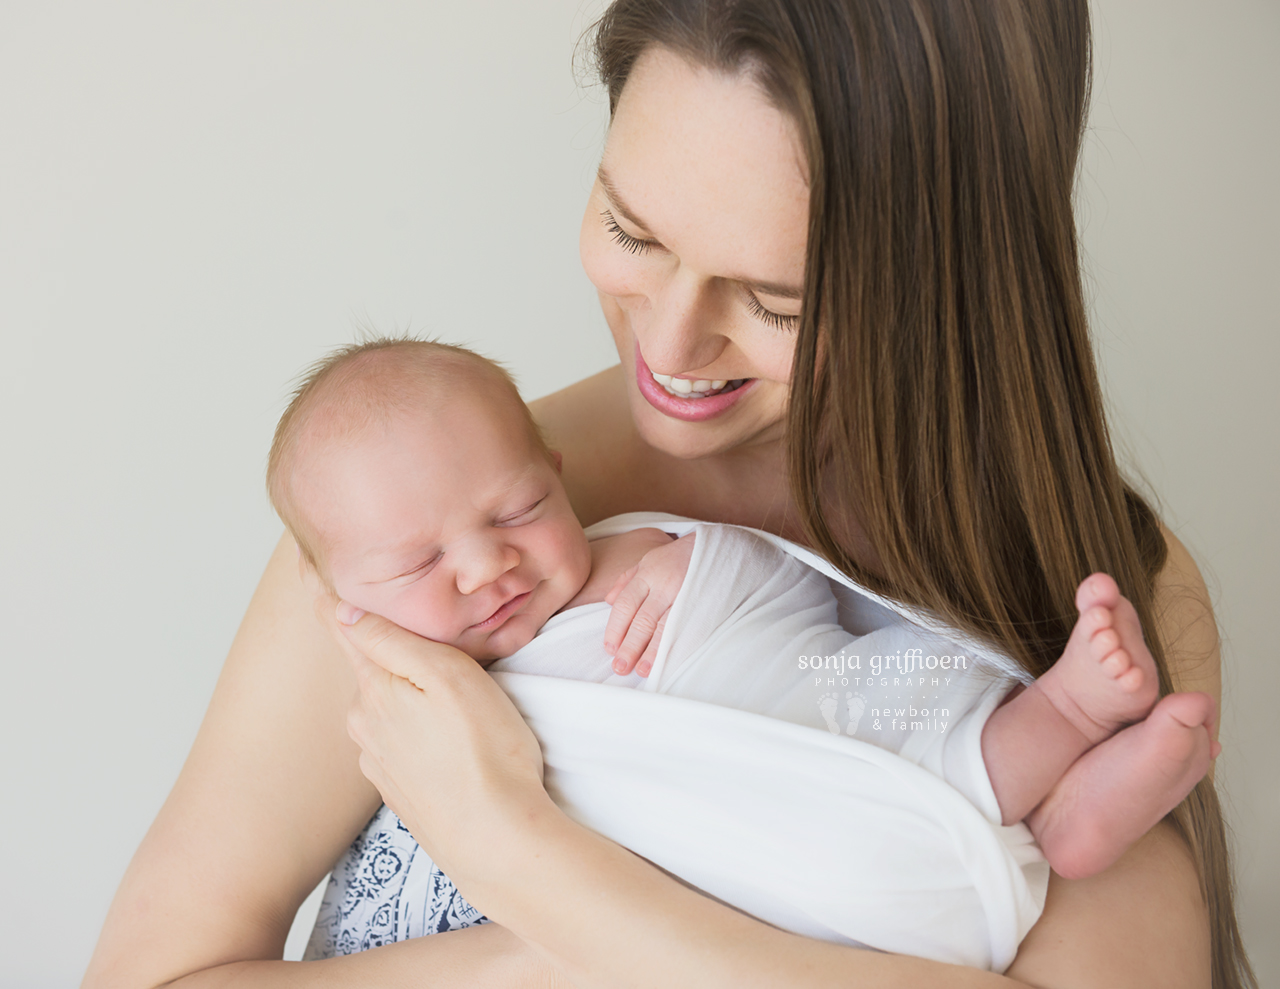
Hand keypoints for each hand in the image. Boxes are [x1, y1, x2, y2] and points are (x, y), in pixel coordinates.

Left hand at [333, 602, 548, 889]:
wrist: (497, 841)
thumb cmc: (487, 753)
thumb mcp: (449, 678)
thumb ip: (394, 642)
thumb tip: (346, 609)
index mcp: (374, 688)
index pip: (341, 626)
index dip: (324, 591)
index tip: (303, 559)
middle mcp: (365, 724)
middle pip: (372, 667)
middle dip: (392, 651)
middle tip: (432, 637)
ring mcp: (380, 761)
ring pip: (389, 707)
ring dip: (411, 697)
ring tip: (457, 700)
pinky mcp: (401, 790)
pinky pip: (403, 742)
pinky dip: (421, 733)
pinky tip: (453, 742)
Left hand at [603, 532, 694, 677]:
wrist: (720, 546)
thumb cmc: (679, 556)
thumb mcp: (650, 559)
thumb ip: (627, 579)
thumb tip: (609, 600)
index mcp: (648, 573)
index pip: (626, 604)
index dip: (615, 628)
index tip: (609, 648)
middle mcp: (665, 585)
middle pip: (642, 620)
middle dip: (629, 646)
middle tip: (620, 667)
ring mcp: (685, 595)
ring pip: (664, 628)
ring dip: (651, 652)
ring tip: (642, 670)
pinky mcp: (703, 605)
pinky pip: (686, 629)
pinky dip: (675, 646)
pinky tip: (668, 660)